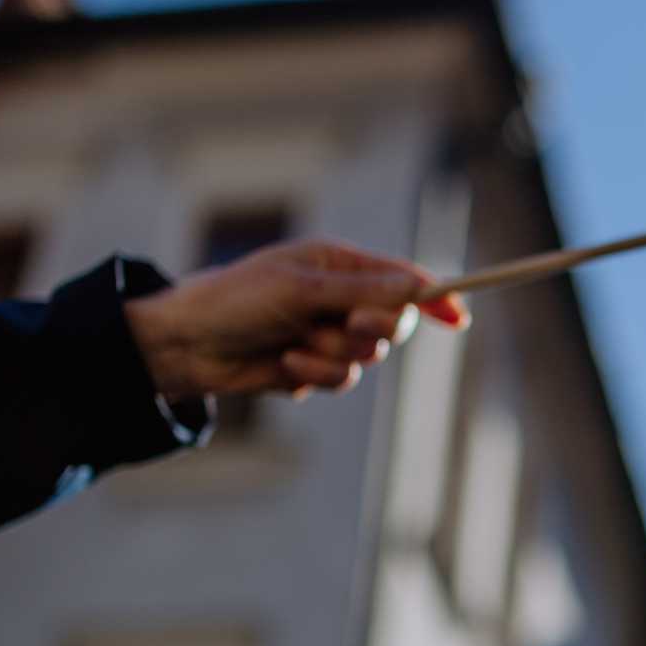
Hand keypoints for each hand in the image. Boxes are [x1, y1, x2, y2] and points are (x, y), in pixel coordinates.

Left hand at [122, 238, 468, 400]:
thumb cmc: (236, 300)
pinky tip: (284, 364)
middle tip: (345, 323)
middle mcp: (339, 299)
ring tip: (294, 345)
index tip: (458, 319)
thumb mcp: (301, 288)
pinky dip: (314, 374)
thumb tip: (416, 287)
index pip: (402, 279)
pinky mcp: (313, 369)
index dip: (434, 297)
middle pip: (393, 323)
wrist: (186, 346)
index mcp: (339, 265)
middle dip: (372, 329)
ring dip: (332, 355)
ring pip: (367, 358)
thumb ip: (361, 290)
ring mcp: (327, 335)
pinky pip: (341, 380)